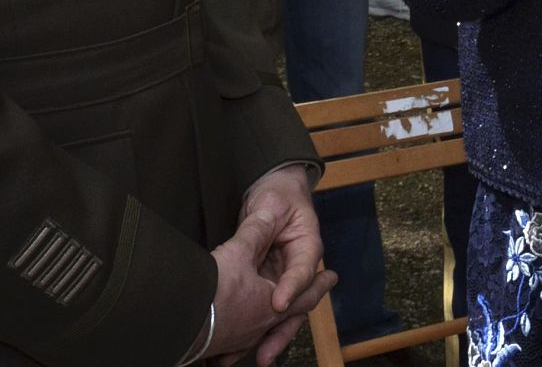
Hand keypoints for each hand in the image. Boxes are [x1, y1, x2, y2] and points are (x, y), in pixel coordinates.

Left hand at [208, 166, 335, 363]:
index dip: (291, 288)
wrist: (273, 192)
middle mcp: (298, 270)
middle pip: (296, 304)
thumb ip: (264, 221)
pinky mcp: (265, 286)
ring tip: (256, 359)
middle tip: (266, 352)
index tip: (278, 304)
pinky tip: (234, 350)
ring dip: (268, 338)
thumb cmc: (279, 194)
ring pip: (280, 316)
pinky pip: (261, 312)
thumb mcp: (272, 204)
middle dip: (281, 330)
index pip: (302, 271)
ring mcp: (282, 281)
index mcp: (308, 248)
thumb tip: (256, 229)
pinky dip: (251, 331)